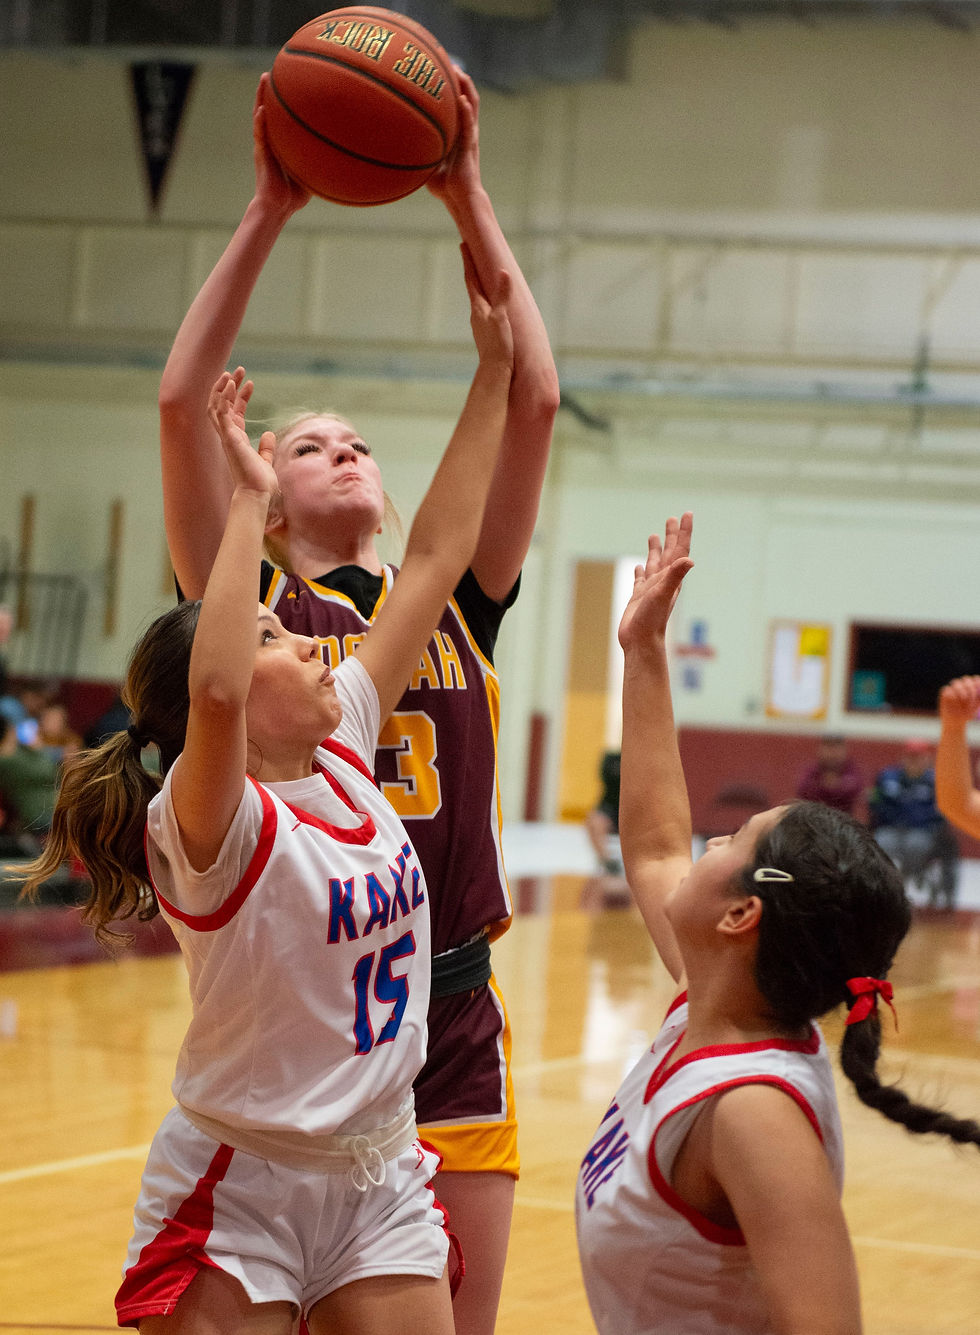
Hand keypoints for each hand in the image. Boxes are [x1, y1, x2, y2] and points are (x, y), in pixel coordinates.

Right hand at [207, 369, 277, 497]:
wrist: (258, 493)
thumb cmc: (260, 481)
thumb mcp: (266, 460)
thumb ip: (266, 448)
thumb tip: (270, 434)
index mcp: (236, 439)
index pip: (235, 411)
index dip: (241, 396)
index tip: (250, 383)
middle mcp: (229, 435)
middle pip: (223, 405)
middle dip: (229, 386)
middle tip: (239, 370)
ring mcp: (227, 436)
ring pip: (217, 406)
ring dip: (222, 388)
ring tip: (232, 372)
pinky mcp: (228, 437)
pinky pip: (221, 412)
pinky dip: (223, 397)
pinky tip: (230, 384)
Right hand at [252, 74, 311, 218]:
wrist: (279, 207)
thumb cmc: (297, 192)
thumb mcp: (315, 170)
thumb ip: (324, 158)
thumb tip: (348, 152)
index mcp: (284, 140)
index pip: (286, 114)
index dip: (289, 97)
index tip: (296, 77)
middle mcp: (273, 139)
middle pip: (272, 107)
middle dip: (274, 88)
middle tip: (278, 67)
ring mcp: (265, 145)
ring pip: (262, 115)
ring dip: (261, 96)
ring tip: (265, 77)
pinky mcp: (261, 155)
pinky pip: (260, 135)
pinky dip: (260, 122)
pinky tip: (261, 109)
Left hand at [426, 69, 480, 206]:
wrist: (459, 199)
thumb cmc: (443, 185)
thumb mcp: (425, 161)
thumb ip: (414, 150)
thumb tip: (390, 145)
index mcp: (457, 132)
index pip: (455, 103)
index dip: (450, 85)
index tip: (437, 69)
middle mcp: (465, 131)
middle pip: (465, 97)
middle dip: (458, 78)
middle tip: (446, 60)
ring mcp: (470, 137)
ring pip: (472, 106)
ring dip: (466, 88)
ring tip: (458, 71)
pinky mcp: (471, 147)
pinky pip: (469, 126)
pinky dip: (466, 112)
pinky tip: (461, 100)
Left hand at [462, 243, 513, 370]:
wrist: (495, 371)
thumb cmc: (498, 345)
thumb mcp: (502, 317)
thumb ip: (502, 295)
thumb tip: (503, 272)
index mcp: (478, 307)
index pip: (471, 278)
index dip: (468, 261)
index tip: (463, 244)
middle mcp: (476, 313)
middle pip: (473, 285)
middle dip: (472, 268)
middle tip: (469, 252)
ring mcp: (480, 323)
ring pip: (479, 297)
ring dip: (480, 283)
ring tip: (482, 273)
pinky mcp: (487, 332)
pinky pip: (486, 309)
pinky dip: (488, 299)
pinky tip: (492, 303)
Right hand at [618, 515, 694, 653]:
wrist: (640, 642)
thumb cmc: (651, 620)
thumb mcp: (663, 594)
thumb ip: (674, 576)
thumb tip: (689, 560)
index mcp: (670, 577)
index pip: (680, 550)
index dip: (684, 532)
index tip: (687, 514)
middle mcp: (663, 581)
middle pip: (669, 553)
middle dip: (672, 535)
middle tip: (672, 518)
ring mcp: (651, 589)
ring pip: (654, 563)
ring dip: (656, 549)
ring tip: (654, 535)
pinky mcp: (638, 597)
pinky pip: (640, 579)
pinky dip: (640, 571)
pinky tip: (639, 566)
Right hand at [939, 674, 979, 724]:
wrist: (955, 721)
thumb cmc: (966, 713)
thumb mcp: (975, 706)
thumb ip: (979, 697)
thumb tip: (979, 687)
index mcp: (971, 687)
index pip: (975, 679)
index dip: (977, 682)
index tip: (979, 687)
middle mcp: (962, 685)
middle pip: (966, 679)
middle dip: (970, 688)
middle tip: (971, 698)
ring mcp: (952, 688)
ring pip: (956, 682)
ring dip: (961, 690)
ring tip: (963, 699)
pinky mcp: (944, 692)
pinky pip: (948, 689)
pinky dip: (952, 695)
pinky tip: (954, 703)